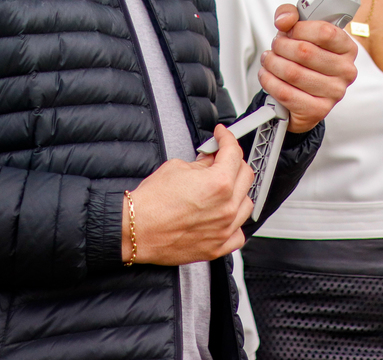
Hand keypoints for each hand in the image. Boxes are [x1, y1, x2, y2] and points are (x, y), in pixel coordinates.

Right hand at [121, 125, 253, 264]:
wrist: (136, 230)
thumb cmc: (151, 203)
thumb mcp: (176, 167)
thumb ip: (201, 163)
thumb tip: (211, 161)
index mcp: (218, 183)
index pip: (233, 153)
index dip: (226, 138)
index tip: (222, 136)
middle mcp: (226, 207)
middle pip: (246, 175)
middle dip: (234, 161)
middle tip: (221, 157)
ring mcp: (224, 229)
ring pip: (246, 204)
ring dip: (238, 191)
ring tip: (223, 187)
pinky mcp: (217, 247)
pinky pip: (238, 233)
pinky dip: (235, 222)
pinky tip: (224, 216)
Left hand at [258, 3, 357, 132]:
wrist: (303, 95)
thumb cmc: (305, 60)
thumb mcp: (300, 32)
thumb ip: (291, 15)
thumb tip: (285, 20)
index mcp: (347, 48)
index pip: (325, 32)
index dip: (300, 28)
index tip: (289, 31)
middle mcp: (346, 71)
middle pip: (305, 52)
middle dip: (281, 46)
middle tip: (275, 46)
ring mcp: (334, 92)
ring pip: (292, 73)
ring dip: (272, 63)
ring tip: (269, 60)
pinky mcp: (318, 110)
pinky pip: (285, 93)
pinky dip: (269, 81)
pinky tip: (267, 75)